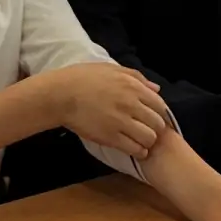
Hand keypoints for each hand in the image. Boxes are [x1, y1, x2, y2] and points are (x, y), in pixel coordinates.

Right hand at [42, 63, 172, 159]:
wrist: (60, 95)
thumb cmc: (82, 78)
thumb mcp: (110, 69)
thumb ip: (135, 77)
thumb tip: (156, 89)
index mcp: (132, 86)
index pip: (160, 105)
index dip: (158, 113)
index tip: (152, 117)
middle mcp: (131, 104)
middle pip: (157, 123)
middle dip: (155, 128)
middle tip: (146, 130)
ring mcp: (121, 122)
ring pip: (149, 138)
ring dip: (147, 141)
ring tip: (140, 141)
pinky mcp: (111, 137)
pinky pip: (134, 149)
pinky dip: (138, 151)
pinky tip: (133, 149)